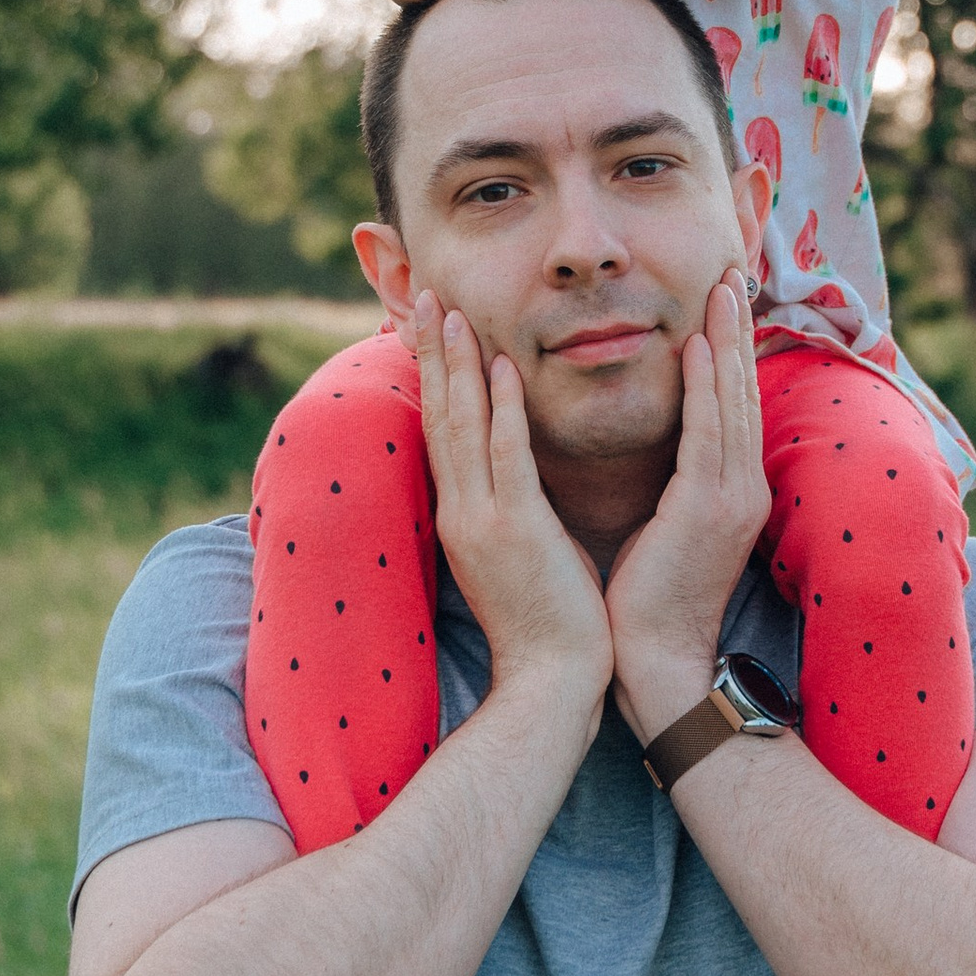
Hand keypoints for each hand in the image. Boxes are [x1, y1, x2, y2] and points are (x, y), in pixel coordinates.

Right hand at [413, 291, 613, 729]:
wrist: (551, 680)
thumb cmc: (548, 617)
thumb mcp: (521, 548)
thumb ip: (512, 503)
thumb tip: (516, 469)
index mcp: (461, 513)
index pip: (442, 430)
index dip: (434, 375)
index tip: (431, 326)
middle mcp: (460, 509)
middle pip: (439, 416)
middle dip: (432, 353)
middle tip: (423, 295)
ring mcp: (482, 520)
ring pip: (463, 426)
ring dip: (456, 365)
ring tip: (449, 310)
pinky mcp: (515, 531)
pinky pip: (507, 457)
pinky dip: (501, 409)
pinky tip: (501, 366)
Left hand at [605, 272, 772, 740]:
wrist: (657, 661)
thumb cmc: (648, 600)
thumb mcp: (668, 526)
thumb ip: (676, 482)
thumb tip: (666, 450)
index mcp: (732, 490)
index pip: (733, 406)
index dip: (731, 350)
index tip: (722, 301)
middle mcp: (743, 486)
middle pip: (743, 391)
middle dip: (738, 329)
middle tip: (733, 269)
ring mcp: (732, 497)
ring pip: (734, 401)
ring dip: (728, 340)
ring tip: (724, 286)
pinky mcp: (708, 509)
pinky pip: (709, 433)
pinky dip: (707, 385)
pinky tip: (701, 344)